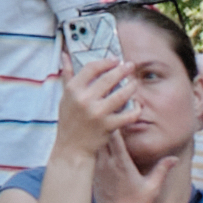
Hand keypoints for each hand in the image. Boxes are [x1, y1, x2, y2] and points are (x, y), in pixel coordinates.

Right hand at [51, 57, 128, 173]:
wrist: (72, 147)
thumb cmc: (69, 120)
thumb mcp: (65, 96)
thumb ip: (67, 75)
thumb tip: (65, 55)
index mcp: (73, 89)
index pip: (91, 68)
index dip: (105, 62)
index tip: (115, 60)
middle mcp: (84, 99)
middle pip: (108, 79)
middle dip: (122, 70)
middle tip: (130, 65)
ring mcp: (97, 113)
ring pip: (120, 95)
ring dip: (131, 87)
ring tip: (135, 83)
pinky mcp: (108, 126)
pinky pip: (127, 115)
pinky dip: (135, 110)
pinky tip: (138, 105)